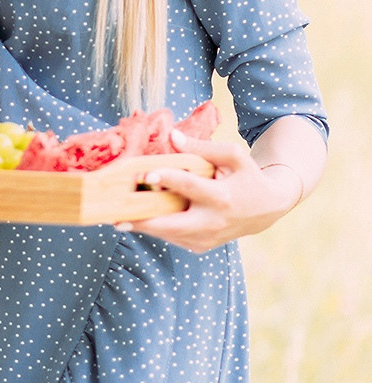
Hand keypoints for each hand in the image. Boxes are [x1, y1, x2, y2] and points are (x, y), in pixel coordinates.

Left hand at [116, 128, 300, 252]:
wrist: (266, 208)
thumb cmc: (246, 175)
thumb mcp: (233, 155)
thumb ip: (202, 147)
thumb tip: (172, 136)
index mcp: (221, 197)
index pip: (190, 188)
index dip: (168, 179)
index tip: (147, 174)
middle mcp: (212, 222)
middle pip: (172, 225)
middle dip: (144, 221)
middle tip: (116, 215)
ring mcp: (206, 238)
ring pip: (167, 235)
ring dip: (143, 226)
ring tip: (116, 215)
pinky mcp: (201, 246)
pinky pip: (172, 238)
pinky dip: (155, 228)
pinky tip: (135, 218)